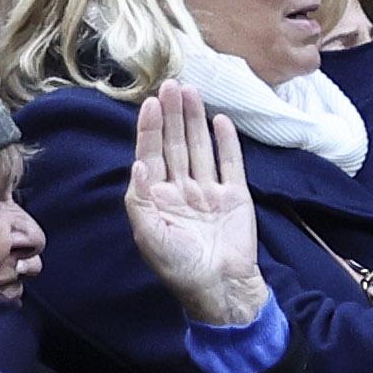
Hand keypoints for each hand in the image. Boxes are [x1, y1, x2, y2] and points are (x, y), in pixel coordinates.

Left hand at [122, 82, 272, 327]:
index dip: (150, 129)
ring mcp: (208, 191)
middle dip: (172, 115)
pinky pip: (230, 163)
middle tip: (172, 85)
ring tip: (192, 92)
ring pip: (200, 148)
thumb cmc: (179, 266)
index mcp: (157, 198)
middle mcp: (181, 189)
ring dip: (195, 120)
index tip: (150, 103)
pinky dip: (226, 142)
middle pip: (175, 144)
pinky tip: (221, 121)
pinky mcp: (234, 196)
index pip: (151, 154)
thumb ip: (140, 199)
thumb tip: (137, 164)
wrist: (220, 287)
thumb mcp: (148, 235)